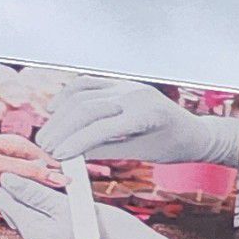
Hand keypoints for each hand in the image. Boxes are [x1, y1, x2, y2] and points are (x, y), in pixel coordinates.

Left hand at [0, 174, 197, 238]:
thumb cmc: (111, 233)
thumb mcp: (71, 207)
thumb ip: (36, 194)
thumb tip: (6, 178)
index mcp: (33, 230)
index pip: (4, 195)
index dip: (17, 176)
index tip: (42, 168)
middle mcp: (34, 236)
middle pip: (13, 201)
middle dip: (26, 183)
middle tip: (52, 174)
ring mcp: (46, 237)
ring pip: (28, 205)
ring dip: (39, 190)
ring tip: (62, 184)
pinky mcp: (58, 235)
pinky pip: (44, 212)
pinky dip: (50, 200)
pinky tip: (67, 195)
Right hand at [36, 77, 238, 163]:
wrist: (193, 131)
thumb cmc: (172, 146)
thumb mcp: (141, 153)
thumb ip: (107, 151)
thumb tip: (71, 156)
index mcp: (146, 115)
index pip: (102, 128)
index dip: (75, 142)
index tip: (56, 156)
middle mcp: (135, 95)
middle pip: (86, 109)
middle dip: (61, 129)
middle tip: (45, 148)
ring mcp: (126, 85)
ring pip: (82, 95)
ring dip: (60, 115)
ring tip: (47, 135)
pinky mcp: (119, 83)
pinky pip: (87, 84)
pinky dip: (67, 95)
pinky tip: (55, 109)